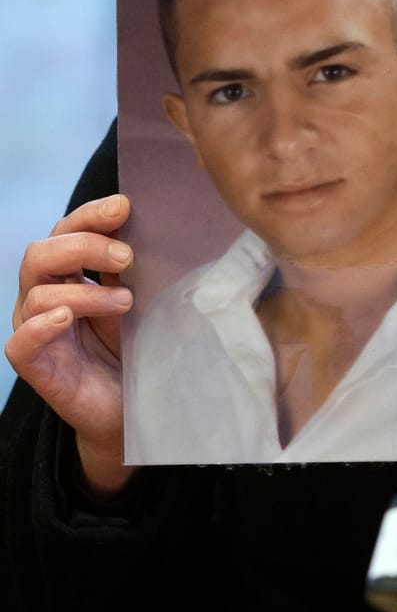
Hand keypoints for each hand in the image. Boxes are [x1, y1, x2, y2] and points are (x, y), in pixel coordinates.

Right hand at [6, 193, 136, 495]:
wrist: (140, 405)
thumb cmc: (141, 343)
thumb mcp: (145, 295)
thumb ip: (138, 264)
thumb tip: (160, 220)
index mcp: (71, 274)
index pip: (66, 230)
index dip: (90, 214)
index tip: (125, 206)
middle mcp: (47, 297)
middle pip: (41, 254)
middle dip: (84, 246)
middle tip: (127, 256)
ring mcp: (38, 332)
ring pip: (37, 295)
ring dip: (83, 293)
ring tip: (126, 302)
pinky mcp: (37, 367)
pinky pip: (20, 342)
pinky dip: (41, 326)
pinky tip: (65, 320)